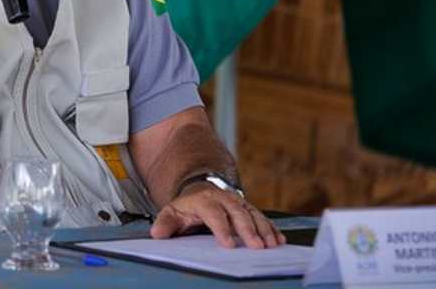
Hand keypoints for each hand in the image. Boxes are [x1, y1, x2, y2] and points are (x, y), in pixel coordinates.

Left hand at [150, 182, 285, 248]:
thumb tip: (157, 233)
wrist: (200, 189)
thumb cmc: (188, 206)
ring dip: (264, 229)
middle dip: (249, 230)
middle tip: (257, 246)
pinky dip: (271, 228)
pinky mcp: (249, 208)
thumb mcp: (172, 211)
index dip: (222, 229)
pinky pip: (262, 217)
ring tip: (271, 244)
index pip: (214, 214)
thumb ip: (166, 223)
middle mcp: (225, 199)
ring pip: (254, 214)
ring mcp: (239, 203)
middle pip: (238, 214)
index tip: (228, 244)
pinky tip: (279, 239)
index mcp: (205, 200)